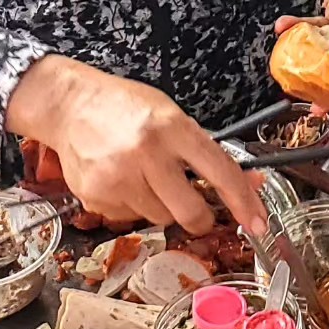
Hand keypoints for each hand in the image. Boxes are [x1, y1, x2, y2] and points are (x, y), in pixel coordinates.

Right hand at [6, 57, 265, 234]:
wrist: (68, 105)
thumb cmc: (126, 108)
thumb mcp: (172, 117)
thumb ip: (206, 152)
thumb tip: (249, 183)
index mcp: (172, 128)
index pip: (221, 172)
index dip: (244, 202)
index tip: (259, 222)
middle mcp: (146, 153)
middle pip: (190, 212)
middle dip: (200, 219)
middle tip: (196, 210)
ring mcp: (118, 177)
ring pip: (160, 219)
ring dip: (162, 207)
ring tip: (145, 178)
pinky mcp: (95, 196)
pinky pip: (129, 219)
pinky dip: (132, 206)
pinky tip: (121, 181)